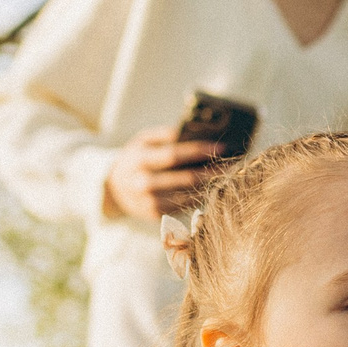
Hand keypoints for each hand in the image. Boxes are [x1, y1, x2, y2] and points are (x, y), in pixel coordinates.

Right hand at [103, 124, 221, 220]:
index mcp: (139, 160)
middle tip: (234, 163)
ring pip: (189, 194)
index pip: (173, 155)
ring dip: (212, 184)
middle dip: (213, 170)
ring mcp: (149, 203)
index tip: (222, 146)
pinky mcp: (156, 216)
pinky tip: (215, 186)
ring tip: (229, 174)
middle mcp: (143, 184)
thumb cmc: (136, 159)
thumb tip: (194, 131)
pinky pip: (185, 205)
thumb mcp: (142, 140)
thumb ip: (165, 135)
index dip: (200, 151)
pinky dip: (201, 195)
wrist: (113, 189)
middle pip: (185, 179)